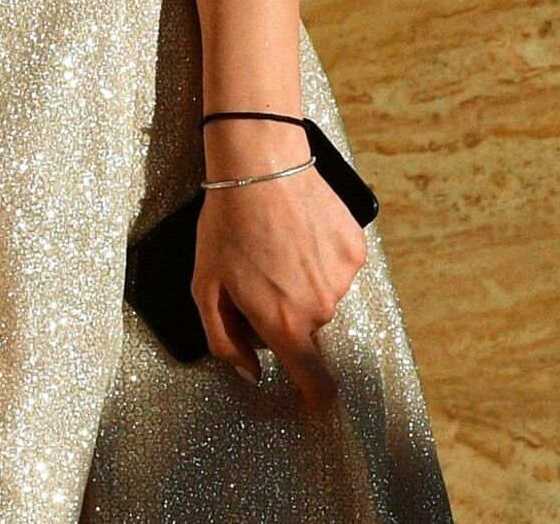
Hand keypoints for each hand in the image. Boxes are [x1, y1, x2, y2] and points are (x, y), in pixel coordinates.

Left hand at [193, 157, 365, 406]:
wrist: (260, 165)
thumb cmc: (226, 222)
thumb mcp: (204, 283)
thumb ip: (223, 338)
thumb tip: (250, 371)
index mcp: (285, 324)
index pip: (315, 382)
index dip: (314, 393)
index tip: (312, 394)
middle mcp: (320, 309)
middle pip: (308, 327)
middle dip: (287, 309)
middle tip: (261, 271)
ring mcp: (342, 280)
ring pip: (323, 294)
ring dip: (303, 279)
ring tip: (278, 243)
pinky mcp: (354, 251)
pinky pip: (338, 266)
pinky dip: (321, 254)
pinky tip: (299, 229)